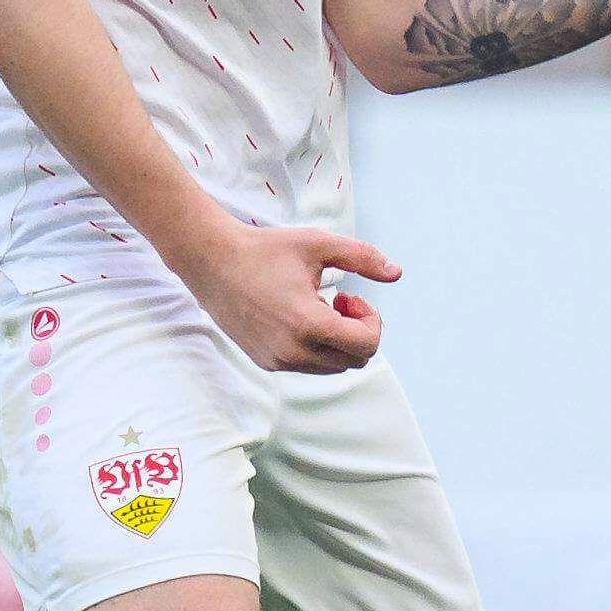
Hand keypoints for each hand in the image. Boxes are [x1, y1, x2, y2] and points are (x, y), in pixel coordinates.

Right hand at [169, 222, 398, 374]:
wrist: (213, 263)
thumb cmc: (267, 250)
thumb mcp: (320, 244)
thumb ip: (363, 257)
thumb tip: (397, 273)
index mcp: (309, 325)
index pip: (366, 346)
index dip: (372, 321)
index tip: (352, 297)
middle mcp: (293, 351)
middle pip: (353, 360)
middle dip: (358, 331)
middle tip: (341, 301)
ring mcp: (277, 361)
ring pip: (331, 366)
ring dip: (338, 340)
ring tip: (321, 307)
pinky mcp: (265, 362)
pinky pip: (307, 366)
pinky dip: (316, 346)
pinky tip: (301, 316)